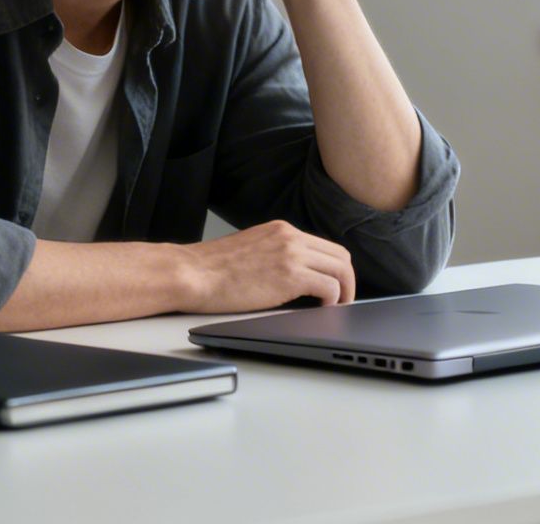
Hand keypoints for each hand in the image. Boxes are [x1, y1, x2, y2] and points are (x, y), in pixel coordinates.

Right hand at [177, 220, 356, 311]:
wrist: (192, 273)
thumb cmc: (211, 269)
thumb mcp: (250, 249)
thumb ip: (274, 254)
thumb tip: (293, 274)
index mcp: (281, 230)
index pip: (325, 246)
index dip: (335, 268)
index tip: (335, 285)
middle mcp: (290, 236)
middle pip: (340, 255)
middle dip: (347, 280)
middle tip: (342, 300)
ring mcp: (291, 254)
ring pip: (341, 270)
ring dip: (344, 292)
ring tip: (336, 307)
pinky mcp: (290, 275)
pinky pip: (329, 287)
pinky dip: (332, 300)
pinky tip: (321, 309)